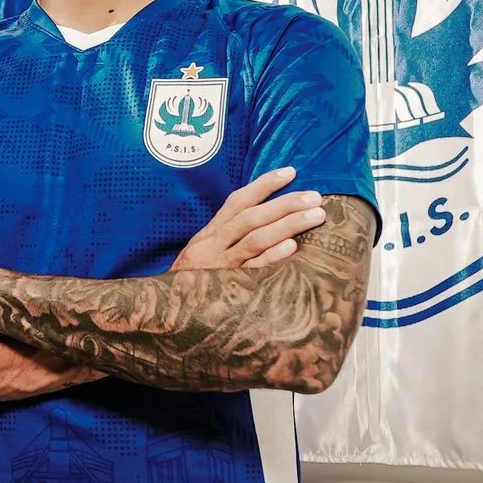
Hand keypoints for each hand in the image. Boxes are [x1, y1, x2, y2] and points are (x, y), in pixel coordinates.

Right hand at [171, 168, 330, 272]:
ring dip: (288, 225)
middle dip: (285, 204)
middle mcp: (214, 245)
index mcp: (210, 233)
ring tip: (315, 216)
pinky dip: (272, 257)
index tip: (290, 172)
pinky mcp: (228, 288)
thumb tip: (266, 217)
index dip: (263, 185)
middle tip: (314, 196)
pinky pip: (252, 270)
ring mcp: (221, 266)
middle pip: (252, 218)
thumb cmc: (194, 280)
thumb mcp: (205, 251)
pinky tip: (292, 247)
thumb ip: (228, 235)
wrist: (167, 309)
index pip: (238, 201)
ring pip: (255, 239)